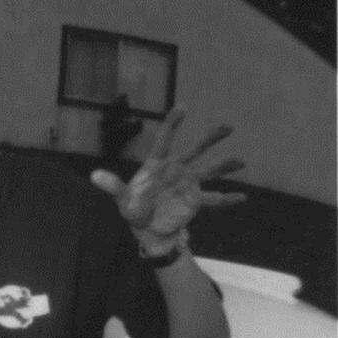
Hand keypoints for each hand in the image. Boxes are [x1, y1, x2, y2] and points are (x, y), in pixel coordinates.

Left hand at [90, 106, 245, 254]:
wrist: (147, 230)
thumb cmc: (134, 209)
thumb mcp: (122, 199)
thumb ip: (112, 186)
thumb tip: (94, 175)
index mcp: (157, 164)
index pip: (165, 140)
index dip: (173, 124)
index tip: (183, 107)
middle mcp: (176, 169)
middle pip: (195, 150)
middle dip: (210, 138)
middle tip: (227, 127)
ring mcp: (188, 183)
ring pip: (209, 170)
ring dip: (225, 166)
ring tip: (241, 161)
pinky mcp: (195, 201)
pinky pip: (214, 199)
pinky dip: (227, 199)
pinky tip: (243, 198)